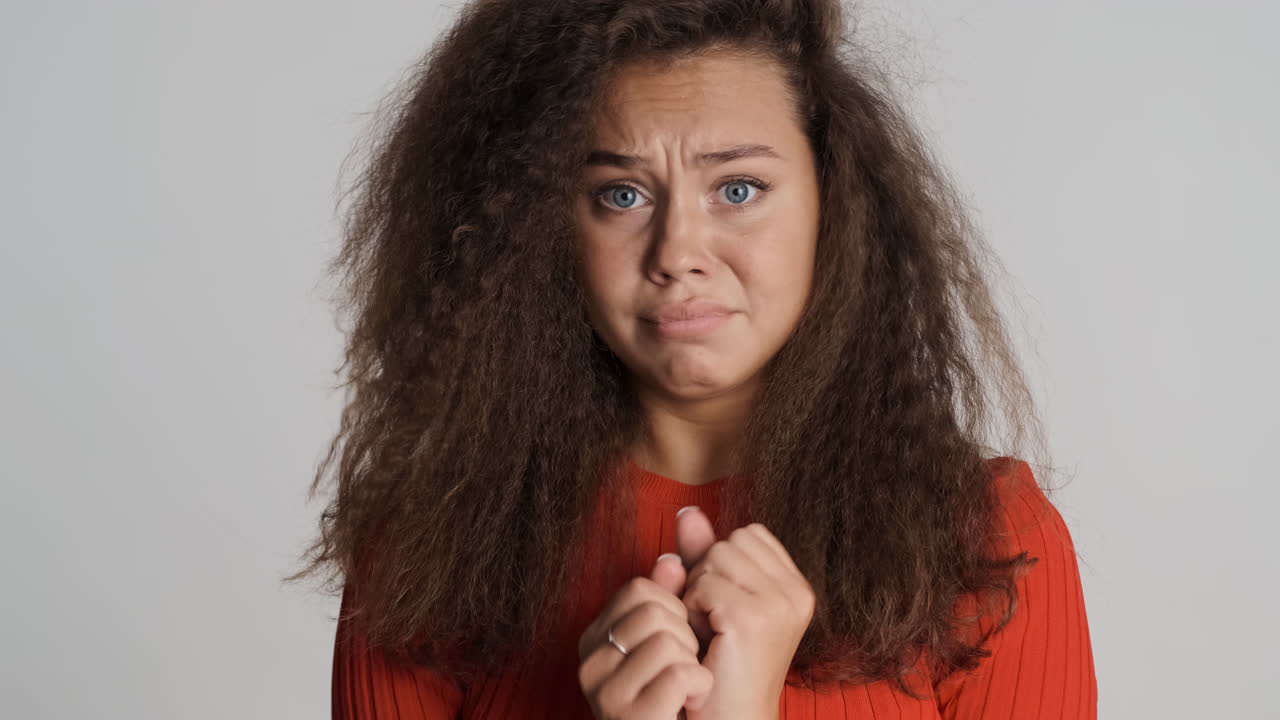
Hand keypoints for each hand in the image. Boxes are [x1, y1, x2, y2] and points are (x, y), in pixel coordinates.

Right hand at [578, 553, 714, 719]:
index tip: (678, 642)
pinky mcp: (627, 716)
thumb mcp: (673, 638)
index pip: (640, 589)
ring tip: (685, 688)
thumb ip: (670, 593)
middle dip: (686, 637)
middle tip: (683, 669)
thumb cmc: (680, 697)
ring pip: (667, 641)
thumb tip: (676, 549)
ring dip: (693, 663)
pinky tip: (691, 702)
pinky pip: (679, 674)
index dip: (675, 610)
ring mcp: (604, 692)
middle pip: (654, 610)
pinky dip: (699, 685)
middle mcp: (590, 662)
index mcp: (596, 638)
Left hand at [674, 507, 814, 719]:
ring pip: (715, 558)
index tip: (725, 607)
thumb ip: (704, 553)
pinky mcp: (752, 618)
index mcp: (797, 586)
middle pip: (729, 541)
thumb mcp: (713, 598)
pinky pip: (701, 584)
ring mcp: (779, 604)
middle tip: (715, 624)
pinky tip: (704, 641)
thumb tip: (686, 509)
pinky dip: (692, 610)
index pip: (748, 534)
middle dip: (708, 576)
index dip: (723, 564)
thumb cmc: (718, 664)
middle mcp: (797, 593)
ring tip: (710, 631)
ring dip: (698, 592)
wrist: (728, 719)